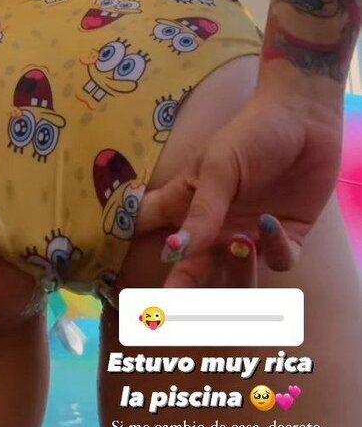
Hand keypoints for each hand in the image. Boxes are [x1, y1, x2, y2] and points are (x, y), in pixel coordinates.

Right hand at [139, 76, 343, 287]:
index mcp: (188, 203)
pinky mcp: (287, 238)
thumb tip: (174, 253)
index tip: (122, 279)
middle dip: (184, 292)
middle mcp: (216, 226)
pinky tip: (271, 224)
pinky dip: (275, 250)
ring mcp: (251, 235)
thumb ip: (200, 212)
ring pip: (237, 279)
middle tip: (178, 308)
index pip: (152, 229)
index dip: (134, 251)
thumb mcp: (218, 167)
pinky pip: (279, 263)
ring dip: (238, 271)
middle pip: (192, 271)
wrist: (305, 118)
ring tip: (241, 243)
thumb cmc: (251, 132)